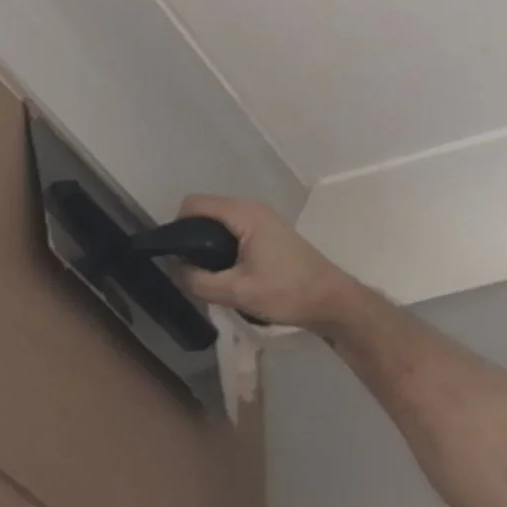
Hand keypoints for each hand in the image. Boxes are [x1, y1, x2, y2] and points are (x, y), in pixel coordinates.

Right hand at [176, 195, 358, 332]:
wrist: (332, 302)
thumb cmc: (287, 293)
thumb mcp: (237, 291)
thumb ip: (198, 281)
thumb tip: (174, 269)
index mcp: (244, 214)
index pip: (194, 204)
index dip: (177, 227)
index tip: (176, 256)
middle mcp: (253, 210)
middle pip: (207, 215)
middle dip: (193, 242)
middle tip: (193, 273)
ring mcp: (264, 222)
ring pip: (221, 229)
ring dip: (210, 251)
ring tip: (211, 279)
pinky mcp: (271, 237)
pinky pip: (236, 237)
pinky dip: (226, 254)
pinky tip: (231, 279)